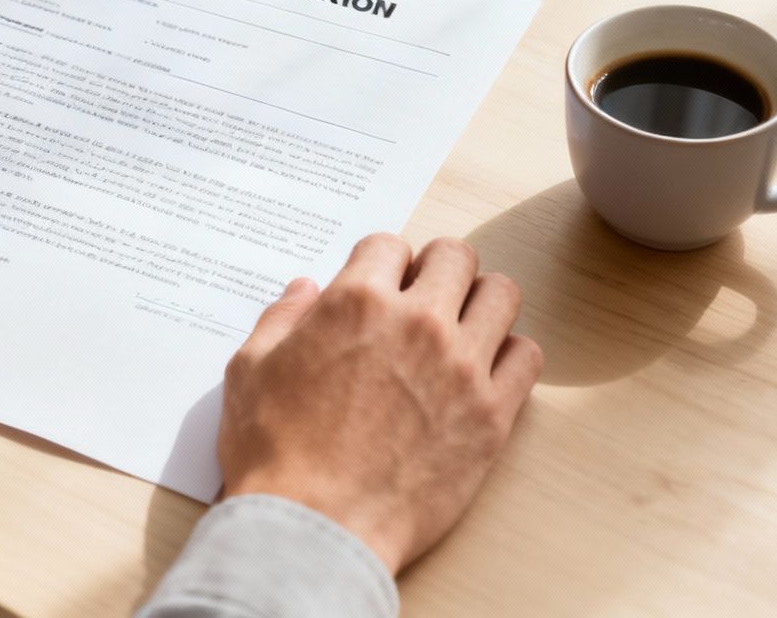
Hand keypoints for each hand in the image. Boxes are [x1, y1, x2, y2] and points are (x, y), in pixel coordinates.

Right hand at [217, 234, 541, 573]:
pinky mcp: (492, 416)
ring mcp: (462, 368)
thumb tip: (305, 291)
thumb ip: (281, 319)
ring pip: (502, 296)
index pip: (389, 245)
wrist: (316, 530)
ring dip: (479, 302)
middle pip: (455, 257)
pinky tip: (482, 370)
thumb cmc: (275, 456)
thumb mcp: (249, 371)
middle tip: (420, 299)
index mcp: (356, 302)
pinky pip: (527, 357)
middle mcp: (418, 323)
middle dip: (434, 269)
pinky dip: (509, 355)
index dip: (379, 263)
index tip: (377, 285)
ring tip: (458, 328)